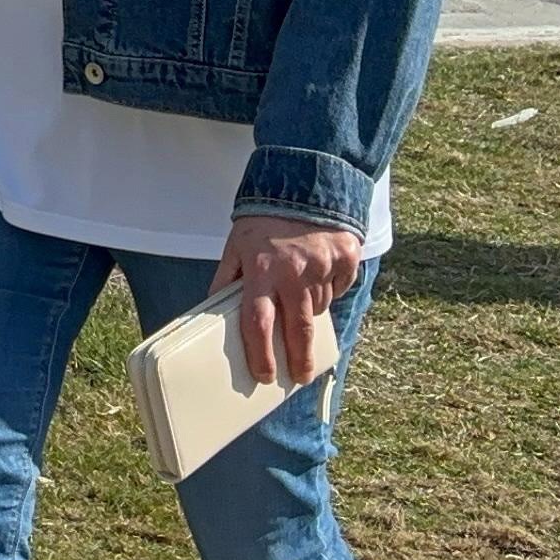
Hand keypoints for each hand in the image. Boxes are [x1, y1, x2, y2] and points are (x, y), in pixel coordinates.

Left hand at [213, 215, 366, 386]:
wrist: (303, 182)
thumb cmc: (263, 220)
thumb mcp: (236, 246)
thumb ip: (227, 279)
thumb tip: (213, 309)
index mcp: (260, 271)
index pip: (258, 322)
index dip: (260, 353)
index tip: (264, 376)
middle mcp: (293, 272)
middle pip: (297, 328)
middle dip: (299, 358)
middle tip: (299, 377)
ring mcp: (323, 266)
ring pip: (318, 308)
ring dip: (309, 312)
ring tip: (300, 299)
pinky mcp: (346, 258)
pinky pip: (338, 288)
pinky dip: (329, 289)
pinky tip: (319, 275)